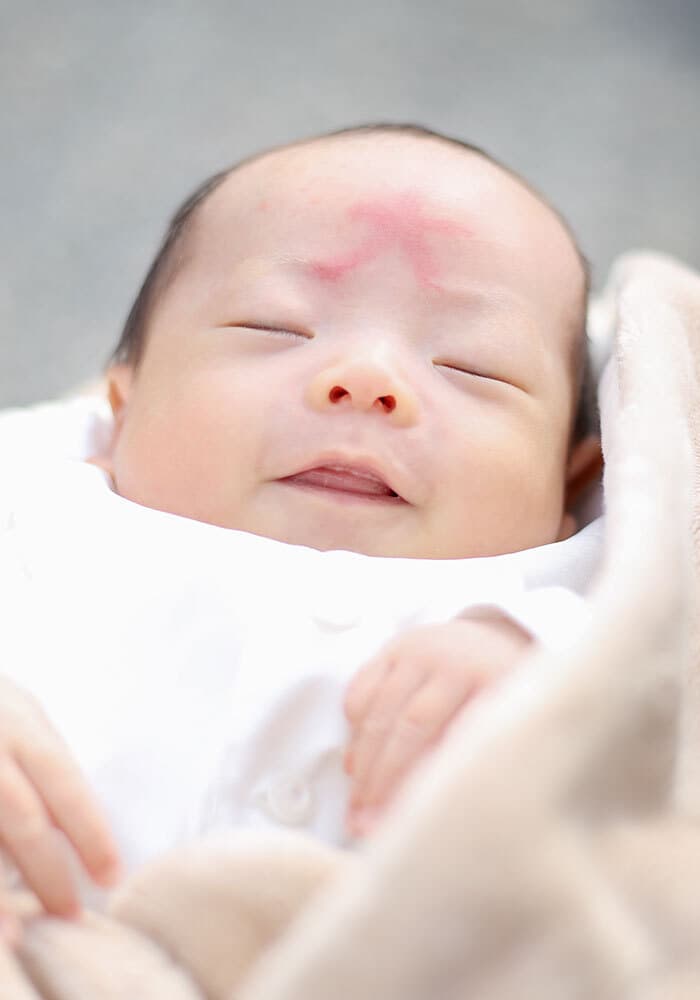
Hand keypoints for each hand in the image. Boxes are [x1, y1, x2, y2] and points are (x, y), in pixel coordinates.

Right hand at [0, 678, 120, 922]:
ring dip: (0, 894)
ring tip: (19, 933)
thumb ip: (44, 762)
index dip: (90, 833)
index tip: (111, 877)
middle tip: (71, 913)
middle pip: (23, 817)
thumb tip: (76, 826)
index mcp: (17, 720)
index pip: (63, 781)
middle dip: (50, 873)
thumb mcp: (18, 714)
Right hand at [343, 613, 532, 836]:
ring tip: (357, 804)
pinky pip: (360, 688)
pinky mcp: (391, 648)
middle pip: (411, 725)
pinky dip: (353, 728)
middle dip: (385, 778)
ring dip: (363, 762)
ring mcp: (419, 650)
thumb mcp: (510, 727)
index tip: (409, 823)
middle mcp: (454, 661)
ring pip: (380, 710)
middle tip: (368, 820)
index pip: (454, 739)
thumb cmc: (502, 700)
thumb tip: (433, 819)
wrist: (491, 644)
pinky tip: (355, 764)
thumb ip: (479, 761)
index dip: (427, 783)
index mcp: (493, 681)